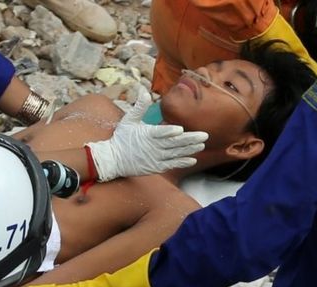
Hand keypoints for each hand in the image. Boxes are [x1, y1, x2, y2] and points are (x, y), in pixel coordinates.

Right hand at [87, 87, 207, 180]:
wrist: (113, 159)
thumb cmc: (121, 138)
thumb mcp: (128, 120)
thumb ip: (139, 106)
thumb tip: (143, 89)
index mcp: (146, 134)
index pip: (159, 132)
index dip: (169, 131)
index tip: (180, 129)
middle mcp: (152, 147)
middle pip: (173, 143)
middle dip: (189, 139)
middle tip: (204, 135)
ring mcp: (155, 158)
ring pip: (175, 154)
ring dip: (189, 150)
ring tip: (202, 145)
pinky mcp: (155, 167)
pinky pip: (171, 164)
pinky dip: (182, 162)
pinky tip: (192, 159)